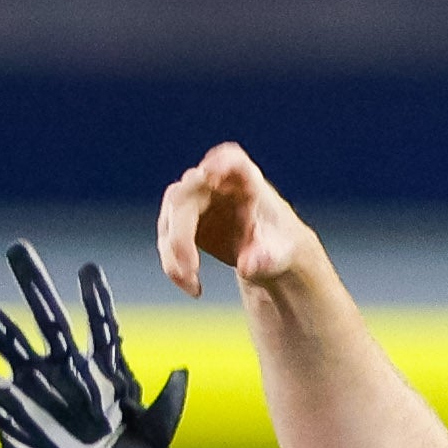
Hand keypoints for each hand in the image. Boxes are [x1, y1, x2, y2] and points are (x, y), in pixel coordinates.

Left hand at [0, 245, 233, 447]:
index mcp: (9, 408)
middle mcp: (36, 383)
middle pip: (0, 331)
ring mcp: (70, 374)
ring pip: (47, 320)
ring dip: (33, 285)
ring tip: (17, 248)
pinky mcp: (106, 375)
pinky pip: (103, 332)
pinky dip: (97, 303)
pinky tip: (87, 272)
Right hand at [155, 143, 328, 301]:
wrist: (269, 255)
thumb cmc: (279, 246)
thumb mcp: (280, 256)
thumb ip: (266, 258)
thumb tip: (247, 266)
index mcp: (248, 181)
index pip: (232, 160)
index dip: (220, 163)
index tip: (209, 174)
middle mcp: (216, 182)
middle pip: (185, 195)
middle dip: (180, 235)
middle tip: (190, 271)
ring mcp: (196, 197)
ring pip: (169, 218)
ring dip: (173, 256)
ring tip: (193, 287)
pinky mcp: (183, 218)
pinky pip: (167, 239)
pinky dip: (174, 265)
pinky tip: (193, 288)